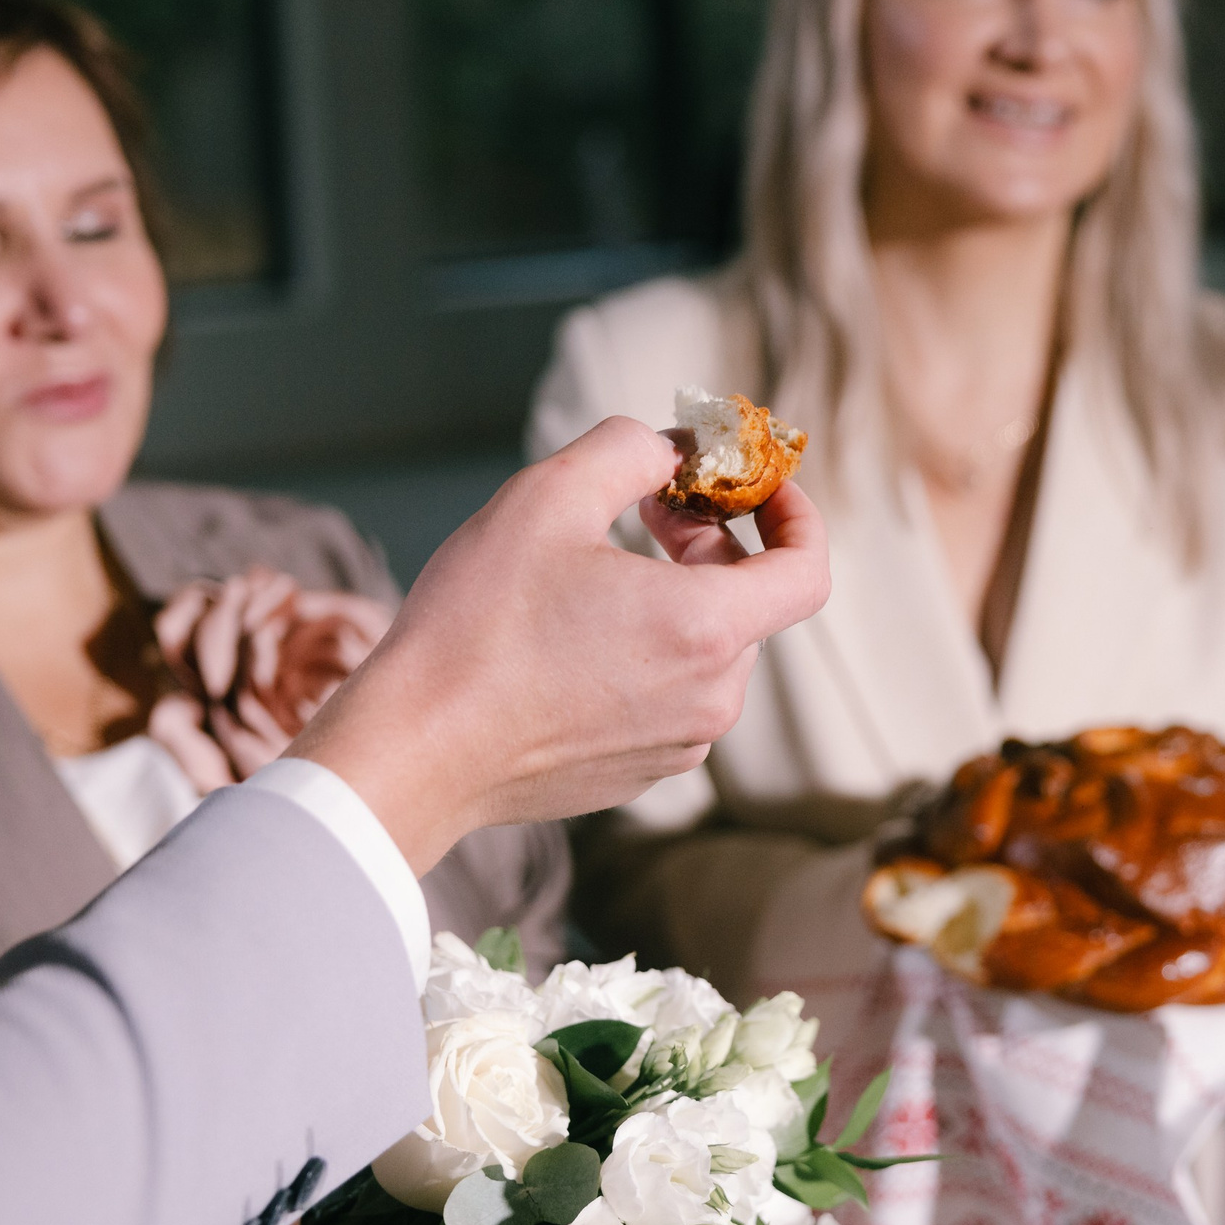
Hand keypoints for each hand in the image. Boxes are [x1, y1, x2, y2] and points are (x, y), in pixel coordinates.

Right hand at [294, 418, 831, 871]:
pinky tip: (572, 637)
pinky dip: (645, 653)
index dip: (796, 517)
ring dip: (674, 598)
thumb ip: (630, 450)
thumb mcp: (549, 495)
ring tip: (597, 572)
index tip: (758, 489)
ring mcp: (678, 746)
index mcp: (706, 629)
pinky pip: (668, 697)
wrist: (416, 750)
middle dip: (711, 542)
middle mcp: (710, 700)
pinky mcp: (639, 774)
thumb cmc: (477, 625)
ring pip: (706, 651)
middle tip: (650, 508)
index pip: (808, 572)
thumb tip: (672, 451)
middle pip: (748, 604)